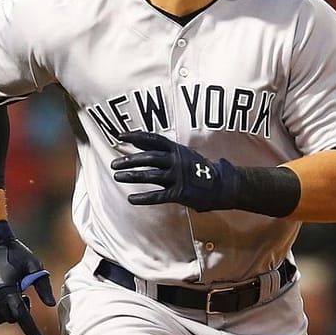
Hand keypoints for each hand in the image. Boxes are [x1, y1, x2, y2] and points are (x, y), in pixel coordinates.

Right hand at [0, 221, 55, 334]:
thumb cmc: (15, 253)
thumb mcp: (34, 265)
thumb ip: (42, 286)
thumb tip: (50, 304)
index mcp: (8, 290)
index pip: (21, 317)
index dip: (30, 330)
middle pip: (11, 318)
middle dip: (21, 312)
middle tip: (26, 297)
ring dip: (8, 312)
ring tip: (14, 296)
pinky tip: (1, 303)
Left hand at [111, 131, 239, 209]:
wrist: (221, 185)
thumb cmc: (198, 169)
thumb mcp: (183, 154)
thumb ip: (163, 151)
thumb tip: (140, 144)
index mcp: (177, 149)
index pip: (153, 139)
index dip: (136, 136)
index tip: (120, 136)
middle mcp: (176, 161)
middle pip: (149, 158)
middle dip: (130, 160)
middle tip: (114, 164)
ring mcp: (178, 177)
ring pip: (150, 175)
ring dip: (132, 175)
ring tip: (118, 176)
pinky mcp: (180, 193)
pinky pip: (158, 196)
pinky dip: (143, 198)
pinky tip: (131, 198)